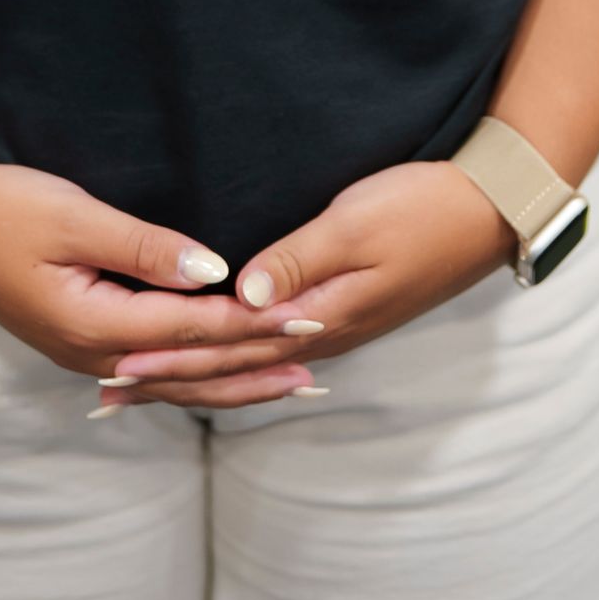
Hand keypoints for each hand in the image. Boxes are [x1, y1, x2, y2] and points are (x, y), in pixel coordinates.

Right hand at [0, 159, 317, 407]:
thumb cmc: (4, 208)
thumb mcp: (76, 218)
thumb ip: (145, 247)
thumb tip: (212, 270)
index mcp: (95, 324)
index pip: (194, 327)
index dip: (254, 322)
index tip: (304, 315)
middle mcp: (93, 352)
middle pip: (191, 368)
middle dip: (256, 362)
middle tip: (315, 355)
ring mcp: (83, 352)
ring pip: (173, 379)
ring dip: (232, 379)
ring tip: (285, 381)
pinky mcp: (77, 340)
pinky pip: (151, 370)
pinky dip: (193, 374)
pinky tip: (214, 378)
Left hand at [99, 161, 512, 407]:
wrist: (489, 210)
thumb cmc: (421, 208)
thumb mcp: (355, 225)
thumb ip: (297, 260)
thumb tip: (239, 296)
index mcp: (319, 319)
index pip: (228, 349)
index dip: (170, 357)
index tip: (116, 366)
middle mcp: (322, 335)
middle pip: (231, 366)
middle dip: (169, 377)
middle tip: (109, 391)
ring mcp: (335, 326)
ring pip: (248, 361)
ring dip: (195, 371)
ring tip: (146, 383)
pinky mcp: (344, 309)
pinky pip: (271, 347)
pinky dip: (232, 355)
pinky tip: (220, 357)